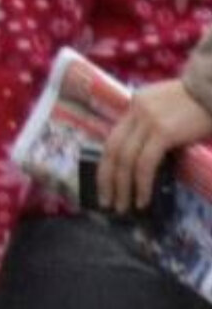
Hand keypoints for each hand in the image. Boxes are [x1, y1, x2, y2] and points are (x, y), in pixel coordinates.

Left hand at [97, 78, 211, 211]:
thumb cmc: (204, 102)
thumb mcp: (170, 107)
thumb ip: (152, 125)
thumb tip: (142, 158)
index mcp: (136, 103)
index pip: (113, 138)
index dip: (106, 164)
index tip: (106, 184)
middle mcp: (137, 110)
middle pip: (112, 150)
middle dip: (107, 180)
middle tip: (107, 202)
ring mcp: (148, 120)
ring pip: (125, 160)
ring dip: (122, 188)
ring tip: (123, 207)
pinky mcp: (163, 131)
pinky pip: (144, 163)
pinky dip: (141, 184)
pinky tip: (142, 198)